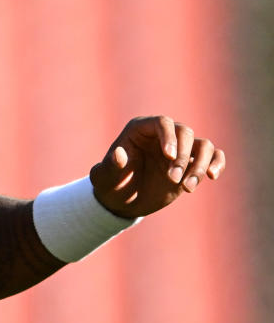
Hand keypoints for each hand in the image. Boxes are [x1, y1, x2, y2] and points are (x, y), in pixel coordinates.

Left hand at [89, 116, 224, 218]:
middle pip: (185, 132)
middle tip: (172, 180)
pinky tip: (212, 176)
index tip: (170, 157)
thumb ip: (111, 165)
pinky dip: (217, 163)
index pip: (162, 122)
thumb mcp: (105, 177)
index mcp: (140, 129)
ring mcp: (179, 148)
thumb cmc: (110, 183)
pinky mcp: (192, 163)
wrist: (123, 200)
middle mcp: (162, 134)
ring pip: (203, 144)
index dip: (169, 136)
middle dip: (183, 156)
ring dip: (200, 165)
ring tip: (187, 188)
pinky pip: (213, 155)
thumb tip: (119, 154)